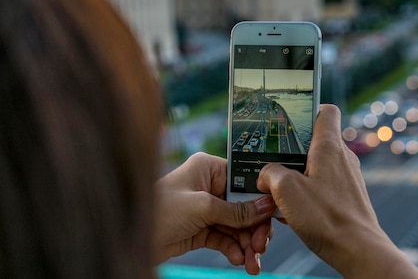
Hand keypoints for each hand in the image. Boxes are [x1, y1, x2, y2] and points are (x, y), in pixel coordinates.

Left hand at [154, 153, 275, 274]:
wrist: (130, 239)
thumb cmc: (158, 210)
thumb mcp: (202, 208)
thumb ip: (236, 210)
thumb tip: (265, 206)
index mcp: (209, 169)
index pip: (244, 181)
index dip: (260, 199)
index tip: (273, 215)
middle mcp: (210, 186)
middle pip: (244, 207)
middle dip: (255, 228)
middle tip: (261, 245)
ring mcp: (206, 209)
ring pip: (237, 226)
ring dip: (247, 244)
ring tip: (252, 262)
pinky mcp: (202, 229)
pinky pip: (226, 239)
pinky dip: (234, 249)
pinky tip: (239, 259)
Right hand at [257, 105, 417, 278]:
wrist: (357, 250)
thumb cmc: (326, 218)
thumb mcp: (286, 191)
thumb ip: (271, 174)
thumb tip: (267, 175)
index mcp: (329, 147)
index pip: (326, 111)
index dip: (308, 111)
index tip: (290, 122)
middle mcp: (342, 157)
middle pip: (314, 142)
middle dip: (291, 154)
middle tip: (274, 168)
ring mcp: (347, 177)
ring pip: (316, 167)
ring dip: (297, 179)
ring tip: (283, 197)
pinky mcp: (347, 196)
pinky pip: (322, 187)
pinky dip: (307, 195)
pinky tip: (295, 213)